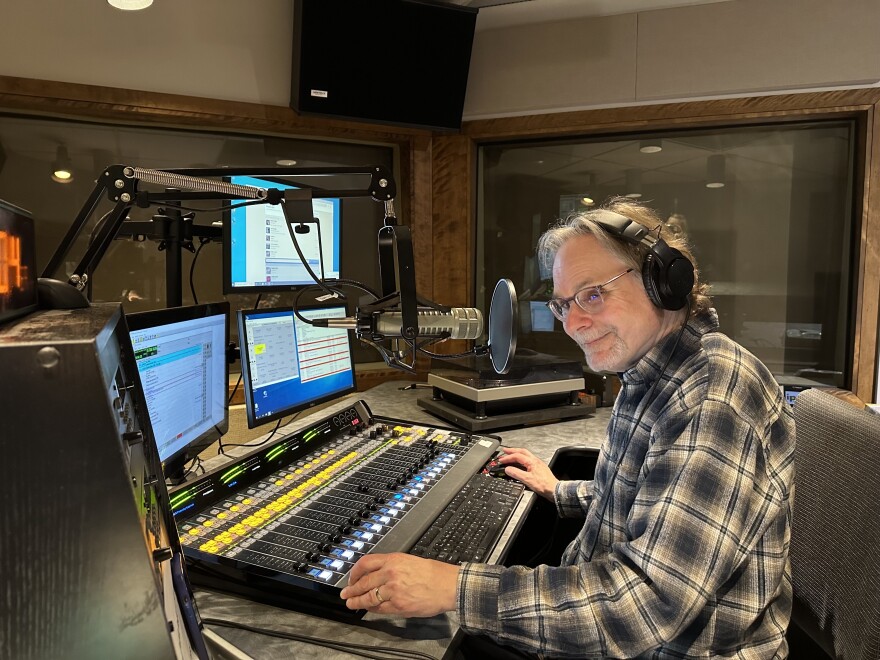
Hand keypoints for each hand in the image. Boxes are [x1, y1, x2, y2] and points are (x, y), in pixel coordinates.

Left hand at [339, 552, 458, 616]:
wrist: (447, 585)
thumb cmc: (432, 573)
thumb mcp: (408, 561)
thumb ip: (390, 566)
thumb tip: (375, 575)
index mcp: (393, 560)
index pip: (365, 563)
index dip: (354, 572)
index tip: (351, 578)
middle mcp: (390, 574)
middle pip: (363, 582)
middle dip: (352, 589)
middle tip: (345, 594)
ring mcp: (393, 591)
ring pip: (368, 597)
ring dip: (357, 602)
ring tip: (351, 604)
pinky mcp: (398, 605)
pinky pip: (380, 609)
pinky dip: (372, 610)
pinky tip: (368, 609)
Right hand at [497, 447, 557, 500]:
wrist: (554, 490)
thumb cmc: (543, 485)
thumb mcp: (527, 479)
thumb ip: (516, 473)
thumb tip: (508, 469)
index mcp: (532, 462)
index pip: (517, 456)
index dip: (508, 457)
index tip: (501, 460)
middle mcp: (535, 460)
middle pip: (522, 452)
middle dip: (513, 450)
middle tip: (505, 451)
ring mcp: (538, 464)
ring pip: (526, 455)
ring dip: (518, 454)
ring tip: (511, 455)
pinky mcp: (539, 468)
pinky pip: (529, 460)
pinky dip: (522, 459)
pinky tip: (521, 463)